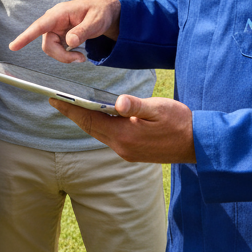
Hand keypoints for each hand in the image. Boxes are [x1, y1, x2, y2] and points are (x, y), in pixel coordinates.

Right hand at [8, 0, 120, 62]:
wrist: (105, 11)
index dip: (26, 36)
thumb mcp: (96, 21)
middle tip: (81, 59)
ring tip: (82, 57)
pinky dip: (67, 55)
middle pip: (47, 44)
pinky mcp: (60, 35)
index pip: (40, 25)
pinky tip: (78, 52)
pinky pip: (57, 49)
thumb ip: (83, 31)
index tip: (13, 46)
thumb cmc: (100, 12)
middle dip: (62, 56)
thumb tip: (70, 41)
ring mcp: (56, 28)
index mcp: (60, 13)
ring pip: (51, 49)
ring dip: (65, 57)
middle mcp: (55, 21)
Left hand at [50, 94, 195, 163]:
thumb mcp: (158, 108)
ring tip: (73, 107)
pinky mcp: (133, 152)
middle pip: (91, 128)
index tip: (54, 99)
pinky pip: (109, 137)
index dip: (71, 109)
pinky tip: (98, 117)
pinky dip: (99, 126)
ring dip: (86, 120)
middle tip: (56, 101)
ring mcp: (127, 151)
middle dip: (73, 114)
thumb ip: (136, 106)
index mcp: (125, 136)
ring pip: (99, 134)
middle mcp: (122, 147)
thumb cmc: (180, 123)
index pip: (90, 119)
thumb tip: (117, 102)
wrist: (198, 144)